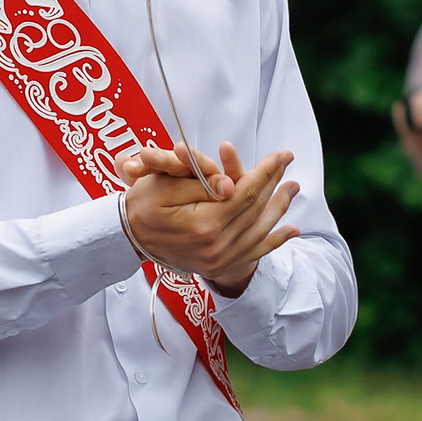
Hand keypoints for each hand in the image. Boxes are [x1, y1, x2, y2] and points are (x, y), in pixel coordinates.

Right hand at [119, 140, 301, 297]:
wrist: (128, 237)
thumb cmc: (144, 204)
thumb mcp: (165, 184)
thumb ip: (201, 183)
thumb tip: (232, 183)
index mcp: (204, 224)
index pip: (245, 193)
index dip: (266, 171)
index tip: (281, 154)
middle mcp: (216, 246)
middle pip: (255, 210)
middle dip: (274, 183)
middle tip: (289, 162)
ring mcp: (219, 259)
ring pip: (259, 230)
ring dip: (280, 207)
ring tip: (293, 187)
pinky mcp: (219, 266)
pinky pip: (254, 253)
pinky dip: (275, 241)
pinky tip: (292, 230)